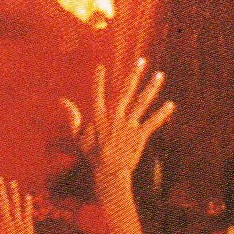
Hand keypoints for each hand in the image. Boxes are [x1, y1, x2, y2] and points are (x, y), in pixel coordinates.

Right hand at [62, 58, 172, 185]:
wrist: (109, 174)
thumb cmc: (93, 156)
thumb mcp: (79, 137)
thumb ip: (73, 117)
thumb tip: (62, 100)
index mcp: (99, 117)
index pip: (98, 94)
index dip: (99, 80)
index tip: (101, 67)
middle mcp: (115, 117)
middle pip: (125, 91)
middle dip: (134, 74)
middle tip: (141, 60)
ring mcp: (128, 126)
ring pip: (142, 102)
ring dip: (151, 87)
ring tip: (160, 74)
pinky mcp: (140, 135)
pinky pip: (153, 122)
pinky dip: (162, 113)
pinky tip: (171, 104)